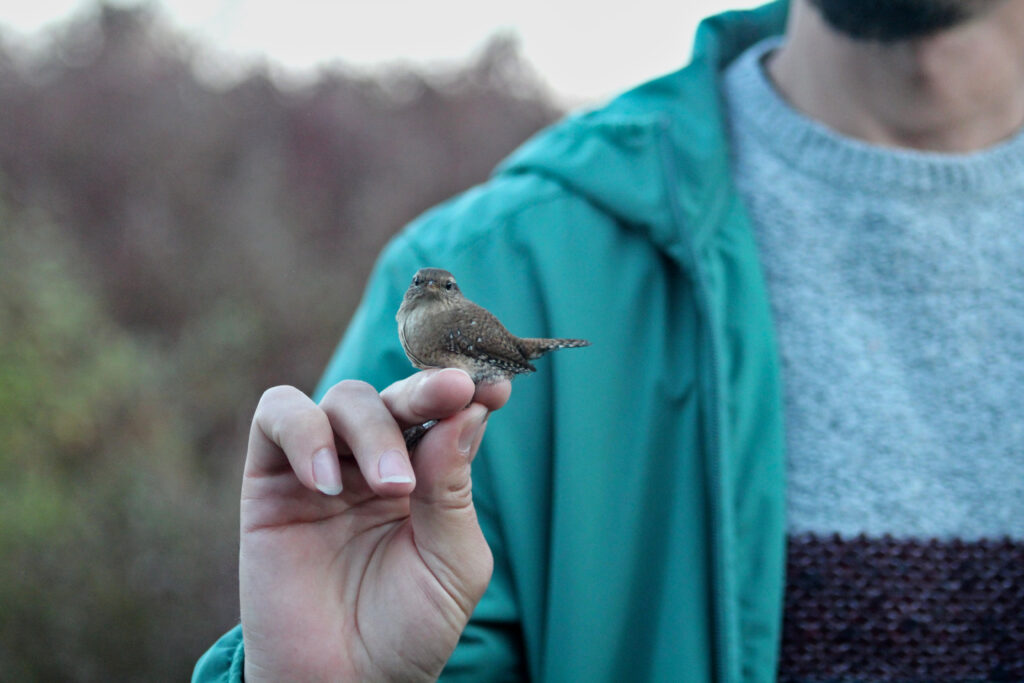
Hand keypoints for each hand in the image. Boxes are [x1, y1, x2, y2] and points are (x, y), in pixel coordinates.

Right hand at [238, 368, 510, 681]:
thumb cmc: (407, 631)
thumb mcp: (452, 564)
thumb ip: (453, 489)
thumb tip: (467, 412)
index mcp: (427, 478)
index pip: (445, 414)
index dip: (467, 390)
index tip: (494, 385)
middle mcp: (375, 463)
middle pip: (396, 396)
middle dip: (425, 392)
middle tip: (451, 394)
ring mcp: (324, 468)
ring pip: (344, 399)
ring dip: (373, 427)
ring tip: (390, 485)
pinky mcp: (270, 481)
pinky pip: (276, 417)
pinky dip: (303, 432)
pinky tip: (326, 484)